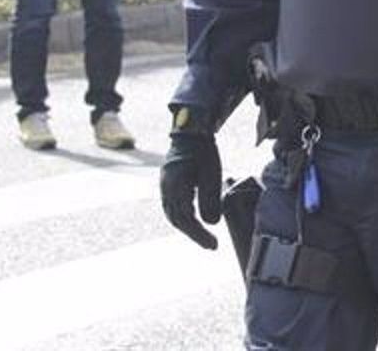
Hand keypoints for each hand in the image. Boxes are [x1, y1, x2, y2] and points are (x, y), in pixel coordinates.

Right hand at [160, 128, 221, 249]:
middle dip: (194, 234)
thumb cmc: (202, 150)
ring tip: (205, 238)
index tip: (213, 245)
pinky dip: (184, 218)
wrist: (190, 132)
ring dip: (188, 228)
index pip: (185, 218)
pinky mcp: (168, 185)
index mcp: (175, 185)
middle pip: (177, 219)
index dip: (199, 234)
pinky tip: (195, 223)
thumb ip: (210, 197)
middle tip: (212, 245)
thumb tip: (212, 223)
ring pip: (173, 215)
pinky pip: (173, 207)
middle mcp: (165, 188)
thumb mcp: (211, 172)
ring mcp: (164, 187)